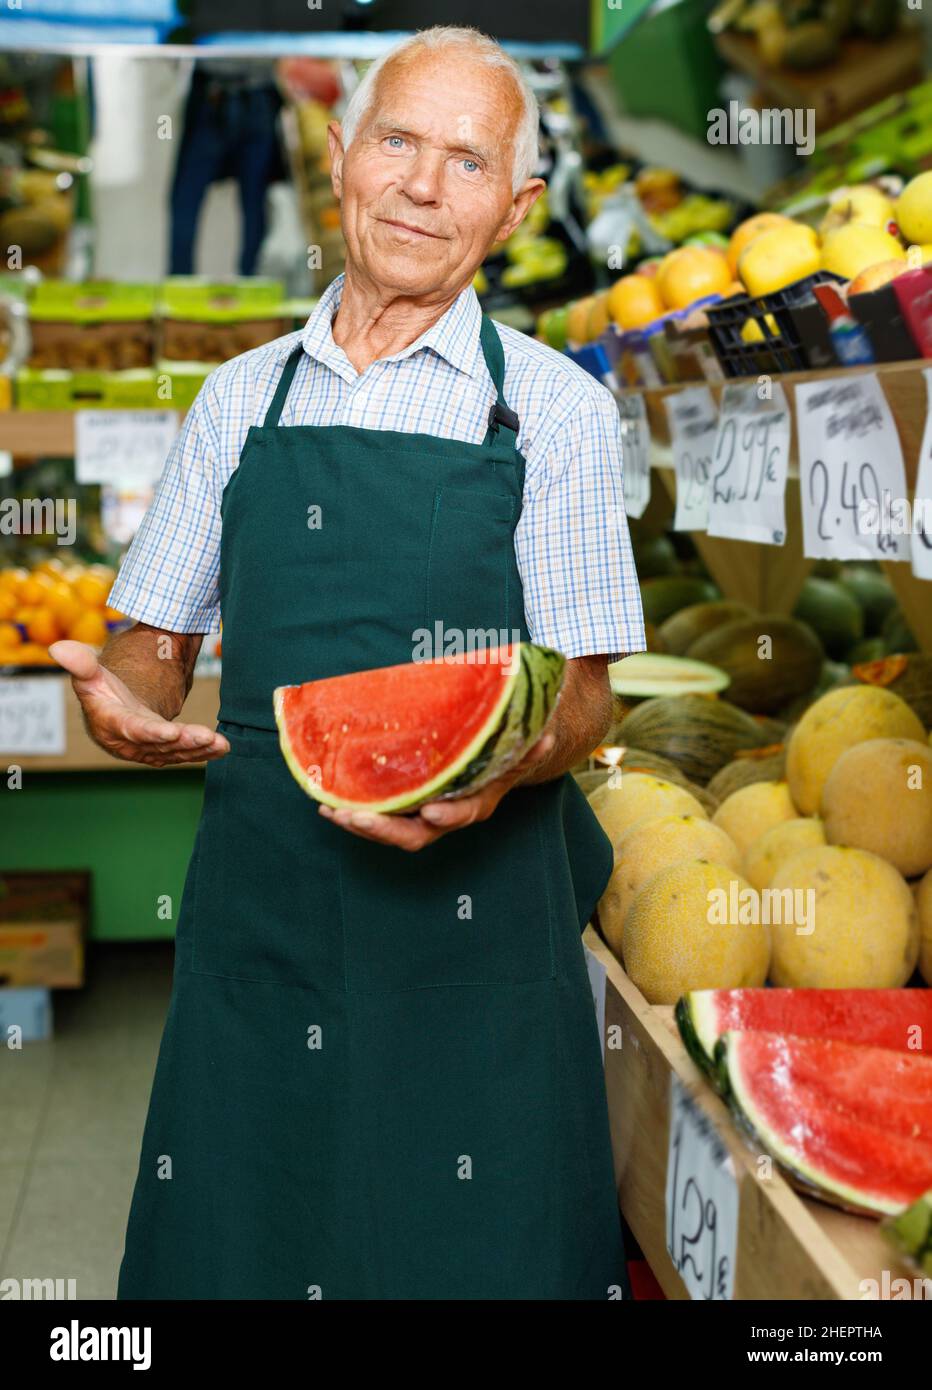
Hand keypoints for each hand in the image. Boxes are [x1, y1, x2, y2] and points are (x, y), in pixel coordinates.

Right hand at [49, 639, 229, 766]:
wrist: (112, 713)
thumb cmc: (102, 692)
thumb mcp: (90, 676)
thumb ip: (79, 664)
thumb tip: (58, 648)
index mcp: (113, 724)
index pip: (133, 730)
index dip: (151, 733)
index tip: (171, 733)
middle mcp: (132, 743)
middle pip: (159, 745)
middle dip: (183, 742)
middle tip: (206, 736)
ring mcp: (150, 751)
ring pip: (176, 753)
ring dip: (199, 749)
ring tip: (220, 743)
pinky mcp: (166, 753)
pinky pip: (186, 755)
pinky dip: (205, 753)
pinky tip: (224, 748)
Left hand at [318, 731, 554, 851]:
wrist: (492, 761)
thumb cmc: (505, 753)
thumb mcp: (521, 748)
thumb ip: (530, 746)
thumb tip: (543, 738)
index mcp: (475, 804)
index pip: (460, 815)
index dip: (446, 815)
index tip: (428, 810)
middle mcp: (446, 816)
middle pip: (413, 835)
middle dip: (381, 829)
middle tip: (351, 815)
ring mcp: (422, 815)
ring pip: (389, 831)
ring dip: (359, 824)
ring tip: (330, 810)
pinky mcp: (403, 807)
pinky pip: (378, 817)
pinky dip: (353, 812)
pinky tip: (326, 802)